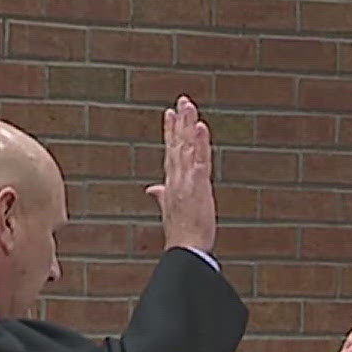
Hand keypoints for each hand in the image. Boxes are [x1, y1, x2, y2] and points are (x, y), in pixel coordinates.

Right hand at [145, 96, 215, 253]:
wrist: (185, 250)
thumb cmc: (180, 234)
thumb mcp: (169, 211)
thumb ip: (161, 196)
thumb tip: (151, 189)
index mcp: (171, 183)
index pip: (171, 151)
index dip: (171, 131)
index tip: (171, 113)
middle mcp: (177, 179)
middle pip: (178, 145)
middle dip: (180, 122)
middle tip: (182, 100)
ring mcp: (186, 181)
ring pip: (187, 147)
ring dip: (189, 126)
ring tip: (189, 106)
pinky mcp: (197, 186)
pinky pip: (199, 160)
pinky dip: (200, 144)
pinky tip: (200, 128)